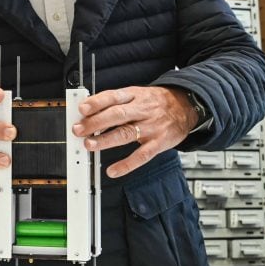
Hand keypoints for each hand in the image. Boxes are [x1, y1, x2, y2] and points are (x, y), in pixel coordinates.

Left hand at [71, 86, 196, 178]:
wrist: (186, 107)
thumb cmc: (155, 102)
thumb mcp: (136, 95)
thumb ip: (114, 103)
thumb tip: (88, 112)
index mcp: (134, 96)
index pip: (113, 97)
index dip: (97, 102)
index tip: (82, 109)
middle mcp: (142, 110)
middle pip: (117, 115)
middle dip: (96, 122)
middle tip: (79, 130)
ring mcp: (151, 127)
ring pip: (126, 133)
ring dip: (106, 140)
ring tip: (89, 145)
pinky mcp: (159, 143)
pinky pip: (142, 156)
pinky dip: (127, 165)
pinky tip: (113, 170)